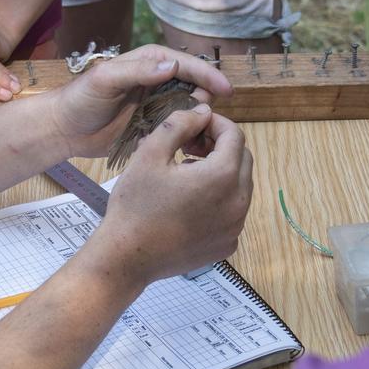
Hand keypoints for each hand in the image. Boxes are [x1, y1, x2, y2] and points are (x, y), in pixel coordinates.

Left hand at [46, 45, 233, 159]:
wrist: (65, 130)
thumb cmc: (80, 99)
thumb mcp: (105, 79)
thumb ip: (137, 71)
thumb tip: (173, 66)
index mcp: (150, 63)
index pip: (188, 66)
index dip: (209, 77)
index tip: (227, 90)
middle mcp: (159, 82)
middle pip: (195, 88)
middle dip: (205, 102)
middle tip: (205, 121)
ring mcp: (158, 105)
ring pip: (190, 111)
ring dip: (198, 121)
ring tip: (199, 136)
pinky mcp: (154, 127)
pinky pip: (178, 130)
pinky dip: (187, 137)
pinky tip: (188, 147)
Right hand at [96, 104, 254, 286]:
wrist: (127, 257)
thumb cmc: (135, 204)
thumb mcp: (150, 152)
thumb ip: (180, 124)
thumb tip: (203, 111)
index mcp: (222, 176)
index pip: (235, 135)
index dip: (215, 123)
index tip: (194, 125)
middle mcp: (238, 202)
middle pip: (242, 159)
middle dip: (220, 146)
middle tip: (190, 146)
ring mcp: (235, 227)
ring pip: (240, 185)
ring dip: (220, 171)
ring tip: (187, 172)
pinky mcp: (227, 244)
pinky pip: (233, 211)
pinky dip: (219, 199)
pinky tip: (190, 202)